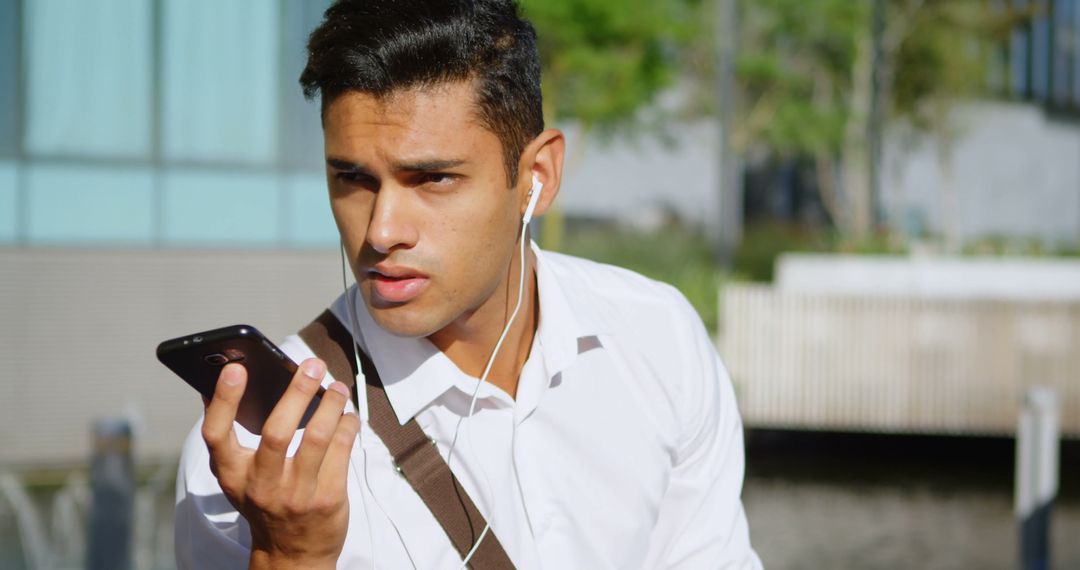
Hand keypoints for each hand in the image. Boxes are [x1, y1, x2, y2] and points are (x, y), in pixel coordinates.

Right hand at [201, 358, 359, 569]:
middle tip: (313, 364)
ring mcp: (296, 494)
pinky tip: (348, 415)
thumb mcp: (239, 477)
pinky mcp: (328, 498)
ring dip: (332, 404)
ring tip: (337, 387)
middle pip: (276, 431)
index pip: (217, 434)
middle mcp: (261, 485)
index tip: (236, 368)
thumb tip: (219, 384)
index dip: (224, 400)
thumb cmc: (265, 501)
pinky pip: (342, 450)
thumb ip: (231, 438)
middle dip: (297, 392)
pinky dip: (348, 425)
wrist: (292, 554)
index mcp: (232, 475)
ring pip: (318, 437)